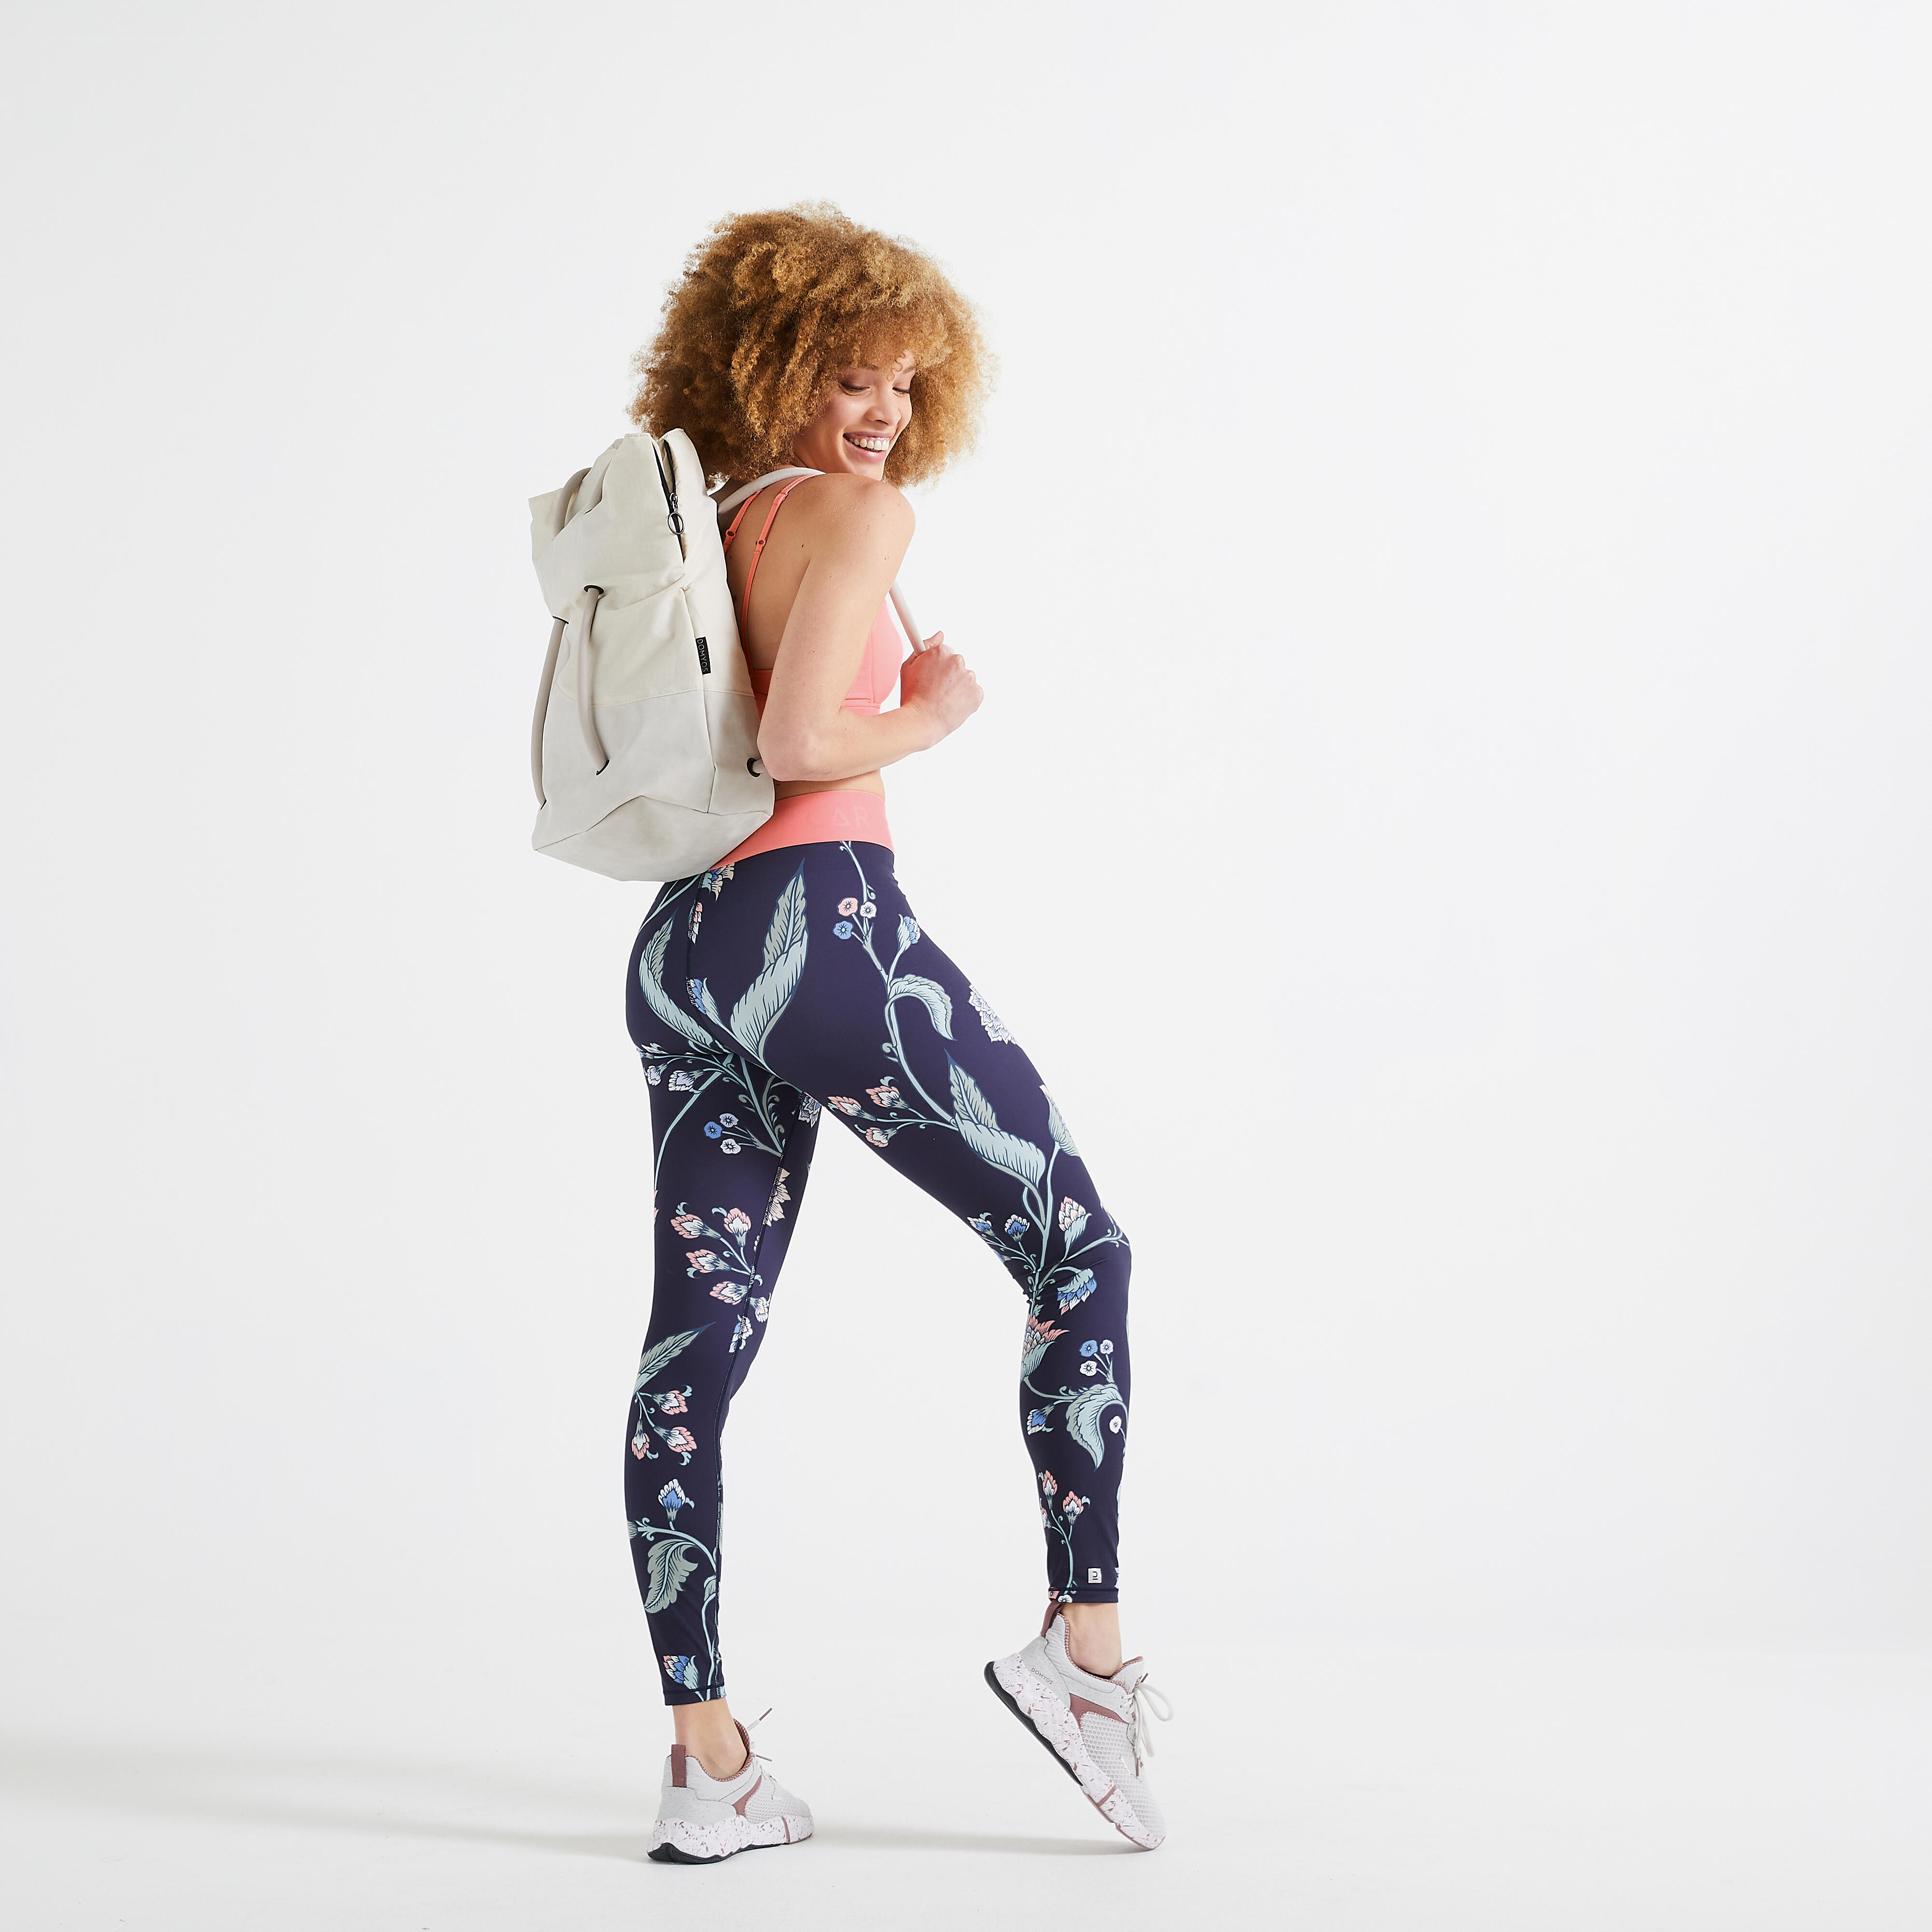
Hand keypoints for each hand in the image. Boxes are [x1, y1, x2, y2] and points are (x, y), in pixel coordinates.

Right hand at [899, 632, 981, 746]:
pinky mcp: (977, 694)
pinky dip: (966, 699)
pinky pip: (973, 693)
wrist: (921, 721)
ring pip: (965, 679)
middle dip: (948, 675)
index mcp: (941, 651)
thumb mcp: (908, 667)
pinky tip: (952, 705)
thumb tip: (939, 635)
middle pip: (956, 664)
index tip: (934, 675)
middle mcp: (958, 661)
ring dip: (957, 687)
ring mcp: (969, 678)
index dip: (937, 665)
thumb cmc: (912, 697)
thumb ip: (924, 647)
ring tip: (943, 699)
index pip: (945, 652)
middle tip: (936, 690)